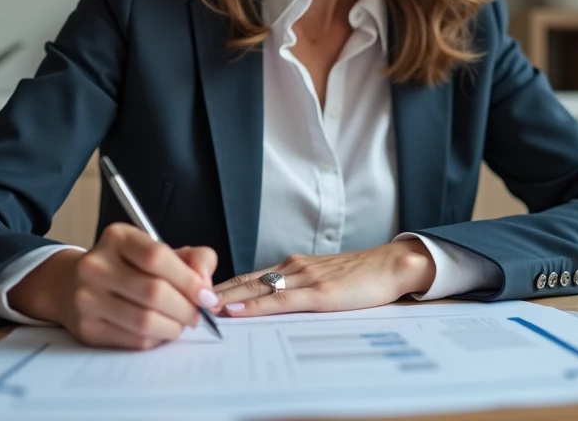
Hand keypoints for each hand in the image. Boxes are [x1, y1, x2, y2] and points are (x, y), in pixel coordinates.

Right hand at [7, 223, 218, 349]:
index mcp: (117, 238)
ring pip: (145, 321)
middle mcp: (96, 265)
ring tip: (180, 324)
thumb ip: (192, 259)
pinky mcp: (87, 328)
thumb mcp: (156, 250)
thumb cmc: (126, 266)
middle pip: (154, 292)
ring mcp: (87, 298)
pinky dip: (155, 339)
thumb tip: (206, 286)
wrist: (71, 284)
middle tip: (197, 315)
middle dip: (185, 308)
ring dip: (173, 327)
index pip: (157, 257)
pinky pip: (133, 340)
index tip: (206, 295)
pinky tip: (158, 331)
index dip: (189, 279)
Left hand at [212, 239, 435, 317]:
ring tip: (200, 307)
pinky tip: (239, 310)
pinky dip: (256, 306)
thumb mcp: (325, 280)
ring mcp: (306, 279)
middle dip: (215, 291)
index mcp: (294, 266)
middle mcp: (294, 268)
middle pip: (246, 280)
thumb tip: (273, 303)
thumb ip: (300, 288)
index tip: (197, 294)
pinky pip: (281, 301)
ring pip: (257, 289)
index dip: (222, 286)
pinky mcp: (320, 294)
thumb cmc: (362, 276)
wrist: (392, 266)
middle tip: (185, 299)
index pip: (249, 276)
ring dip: (227, 299)